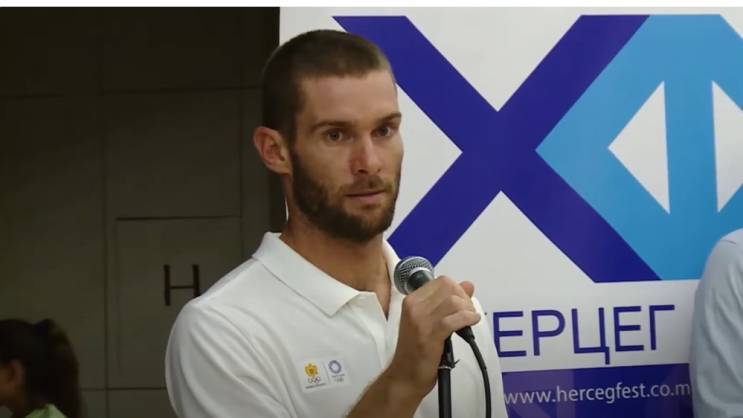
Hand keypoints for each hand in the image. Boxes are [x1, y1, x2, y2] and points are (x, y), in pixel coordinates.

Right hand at [387, 276, 479, 397]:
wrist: (404, 375)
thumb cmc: (416, 350)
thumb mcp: (429, 321)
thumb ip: (446, 301)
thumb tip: (468, 284)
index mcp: (411, 300)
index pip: (442, 281)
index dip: (458, 290)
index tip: (462, 304)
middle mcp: (414, 306)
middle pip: (449, 287)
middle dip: (464, 298)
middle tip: (468, 312)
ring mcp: (420, 320)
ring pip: (453, 301)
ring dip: (468, 309)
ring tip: (470, 320)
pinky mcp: (430, 335)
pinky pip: (454, 319)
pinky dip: (468, 319)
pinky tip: (472, 323)